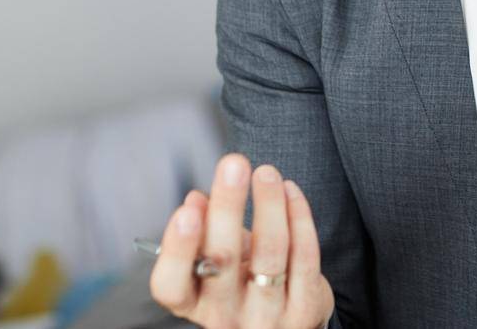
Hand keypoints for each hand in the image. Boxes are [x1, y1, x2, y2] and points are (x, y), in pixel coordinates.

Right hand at [150, 153, 334, 328]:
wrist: (288, 319)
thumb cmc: (243, 283)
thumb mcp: (216, 262)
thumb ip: (204, 233)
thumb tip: (196, 199)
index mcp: (193, 304)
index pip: (171, 286)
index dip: (178, 249)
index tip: (188, 209)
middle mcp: (225, 318)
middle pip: (223, 261)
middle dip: (228, 207)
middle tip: (234, 164)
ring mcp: (267, 318)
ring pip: (269, 254)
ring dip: (269, 205)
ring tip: (266, 172)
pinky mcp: (304, 311)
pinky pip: (304, 257)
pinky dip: (298, 217)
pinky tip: (290, 191)